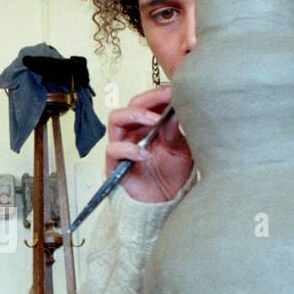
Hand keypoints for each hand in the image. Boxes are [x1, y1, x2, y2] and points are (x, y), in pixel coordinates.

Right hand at [104, 85, 193, 203]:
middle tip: (167, 98)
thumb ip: (175, 130)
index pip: (148, 102)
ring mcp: (123, 146)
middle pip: (131, 105)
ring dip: (135, 115)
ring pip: (116, 119)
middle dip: (149, 99)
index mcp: (149, 126)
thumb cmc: (172, 177)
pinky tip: (145, 153)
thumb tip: (176, 107)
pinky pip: (113, 150)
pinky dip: (128, 149)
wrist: (167, 203)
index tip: (175, 90)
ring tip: (154, 121)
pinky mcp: (115, 164)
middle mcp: (134, 132)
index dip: (159, 94)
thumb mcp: (180, 149)